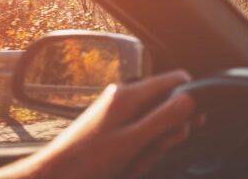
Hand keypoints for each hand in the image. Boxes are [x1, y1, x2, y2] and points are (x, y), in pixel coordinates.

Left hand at [0, 70, 197, 178]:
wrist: (53, 176)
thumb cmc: (86, 162)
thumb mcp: (131, 142)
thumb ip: (164, 119)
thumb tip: (191, 99)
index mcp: (131, 94)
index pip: (177, 79)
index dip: (191, 99)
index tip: (193, 121)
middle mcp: (126, 96)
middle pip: (169, 105)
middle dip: (169, 132)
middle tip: (153, 151)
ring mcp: (119, 110)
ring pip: (156, 122)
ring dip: (154, 146)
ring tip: (136, 163)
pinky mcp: (115, 123)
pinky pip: (142, 131)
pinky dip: (142, 149)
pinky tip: (130, 164)